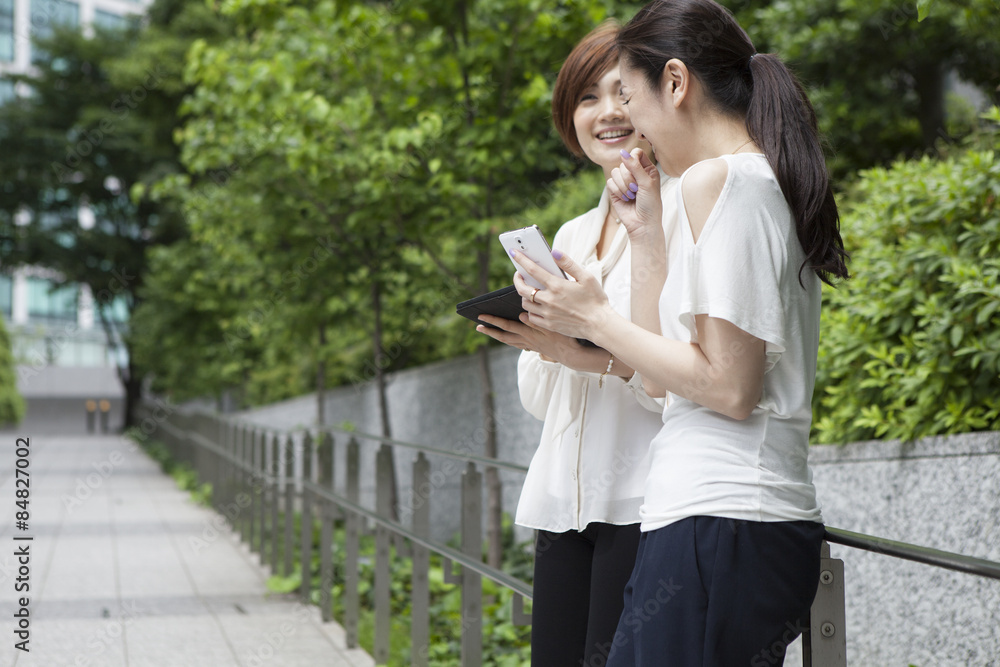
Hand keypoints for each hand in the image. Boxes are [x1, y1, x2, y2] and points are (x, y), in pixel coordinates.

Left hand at [476, 312, 590, 364]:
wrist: (572, 355)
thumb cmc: (564, 338)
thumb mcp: (551, 326)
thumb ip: (535, 320)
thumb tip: (520, 315)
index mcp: (528, 332)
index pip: (506, 325)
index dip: (492, 321)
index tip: (481, 317)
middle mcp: (526, 340)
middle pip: (503, 336)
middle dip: (490, 331)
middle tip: (478, 327)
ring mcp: (530, 345)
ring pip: (508, 341)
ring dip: (497, 336)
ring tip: (489, 332)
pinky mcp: (535, 347)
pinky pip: (517, 344)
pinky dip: (509, 341)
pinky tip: (509, 338)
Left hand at [512, 249, 614, 341]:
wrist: (599, 325)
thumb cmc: (595, 300)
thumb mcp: (586, 277)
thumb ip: (568, 264)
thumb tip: (554, 252)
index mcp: (557, 286)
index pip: (533, 270)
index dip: (521, 260)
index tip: (514, 253)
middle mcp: (549, 300)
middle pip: (522, 289)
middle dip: (517, 280)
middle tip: (519, 275)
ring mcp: (547, 314)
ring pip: (525, 304)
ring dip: (524, 296)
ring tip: (530, 291)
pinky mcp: (549, 325)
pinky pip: (531, 317)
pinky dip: (530, 311)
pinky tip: (536, 306)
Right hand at [608, 148, 662, 243]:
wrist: (643, 223)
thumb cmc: (650, 204)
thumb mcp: (647, 183)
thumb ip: (635, 166)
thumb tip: (622, 152)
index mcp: (647, 169)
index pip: (636, 153)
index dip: (633, 159)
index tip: (637, 170)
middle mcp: (635, 173)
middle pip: (624, 163)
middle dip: (629, 178)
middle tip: (636, 189)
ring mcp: (624, 182)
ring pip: (615, 172)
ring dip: (623, 186)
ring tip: (632, 196)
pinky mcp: (614, 190)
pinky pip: (610, 182)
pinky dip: (618, 191)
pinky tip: (625, 199)